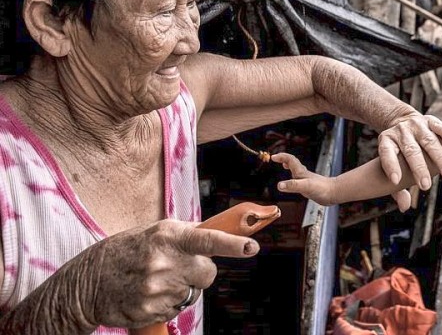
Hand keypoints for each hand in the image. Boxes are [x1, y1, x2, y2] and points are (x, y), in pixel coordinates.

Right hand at [70, 219, 257, 328]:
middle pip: (208, 273)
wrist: (88, 281)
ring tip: (156, 279)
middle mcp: (164, 262)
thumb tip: (220, 233)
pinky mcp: (151, 310)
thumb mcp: (155, 231)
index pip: (207, 240)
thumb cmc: (127, 250)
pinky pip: (176, 308)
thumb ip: (187, 233)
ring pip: (192, 293)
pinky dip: (168, 303)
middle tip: (179, 266)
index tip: (252, 247)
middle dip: (201, 271)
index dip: (232, 245)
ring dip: (182, 287)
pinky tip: (148, 293)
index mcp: (168, 236)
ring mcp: (157, 289)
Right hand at [273, 152, 336, 205]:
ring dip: (289, 166)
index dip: (281, 157)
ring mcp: (307, 179)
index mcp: (301, 172)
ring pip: (296, 170)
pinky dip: (294, 178)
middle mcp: (303, 174)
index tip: (273, 157)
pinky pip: (299, 179)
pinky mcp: (309, 186)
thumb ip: (292, 185)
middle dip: (284, 159)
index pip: (290, 160)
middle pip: (292, 163)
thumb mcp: (305, 186)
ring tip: (284, 166)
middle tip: (276, 158)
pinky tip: (296, 183)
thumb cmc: (322, 189)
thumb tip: (279, 185)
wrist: (334, 193)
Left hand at [378, 114, 441, 190]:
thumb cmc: (397, 152)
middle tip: (426, 186)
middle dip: (419, 169)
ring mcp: (416, 125)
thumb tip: (404, 207)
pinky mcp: (429, 120)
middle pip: (410, 150)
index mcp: (387, 141)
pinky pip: (439, 125)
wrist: (400, 120)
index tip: (396, 181)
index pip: (387, 154)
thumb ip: (396, 188)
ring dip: (439, 157)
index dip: (391, 166)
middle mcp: (401, 132)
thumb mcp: (391, 166)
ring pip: (428, 140)